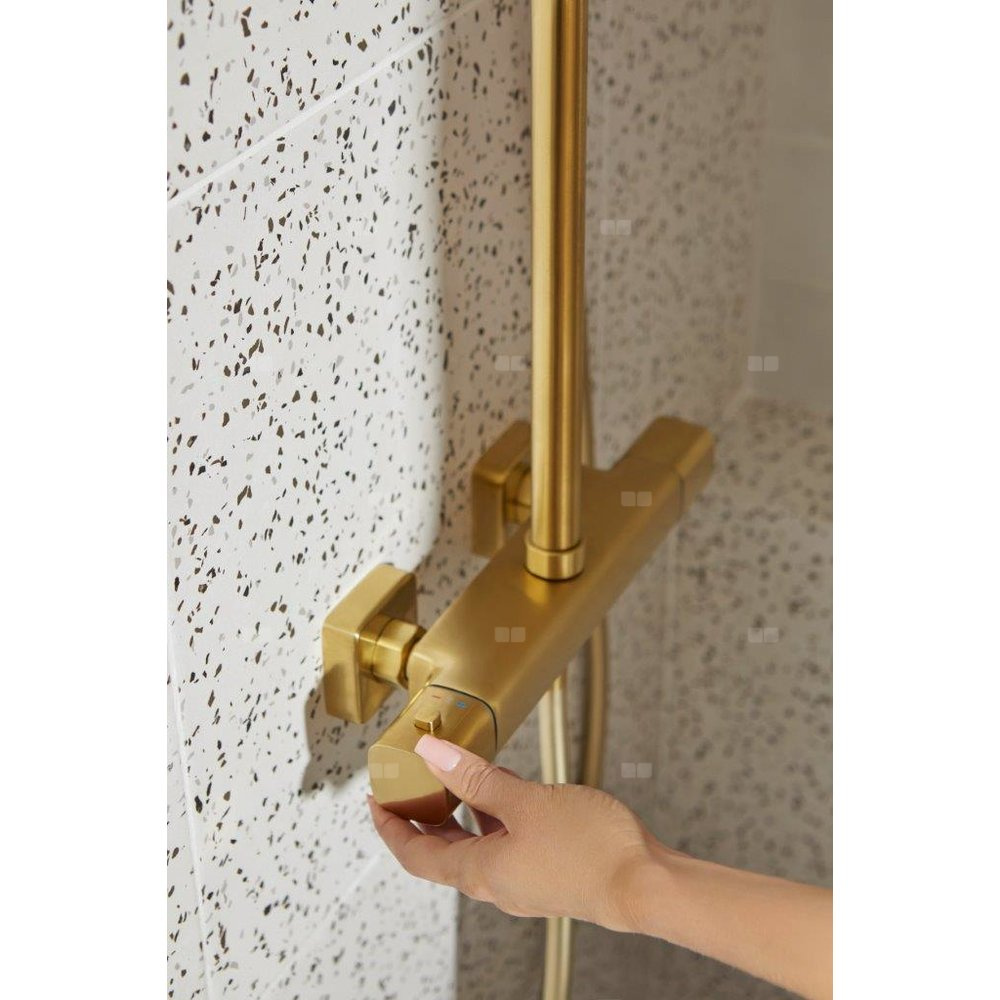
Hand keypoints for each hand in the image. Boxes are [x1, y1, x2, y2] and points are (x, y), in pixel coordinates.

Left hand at [368, 734, 653, 930]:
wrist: (646, 884)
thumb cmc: (591, 849)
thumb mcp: (526, 801)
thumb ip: (477, 778)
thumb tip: (433, 755)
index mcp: (481, 871)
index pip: (416, 855)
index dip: (390, 828)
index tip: (376, 802)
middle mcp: (497, 883)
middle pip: (442, 855)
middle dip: (420, 821)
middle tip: (407, 788)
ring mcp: (522, 881)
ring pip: (474, 849)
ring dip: (457, 818)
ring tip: (451, 782)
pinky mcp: (546, 874)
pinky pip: (503, 847)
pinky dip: (491, 821)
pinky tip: (504, 796)